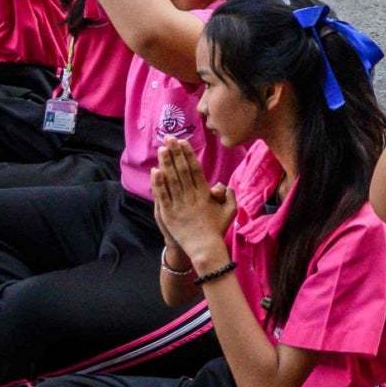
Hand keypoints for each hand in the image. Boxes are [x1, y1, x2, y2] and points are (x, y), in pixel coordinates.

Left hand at [150, 136, 235, 270]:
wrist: (204, 249)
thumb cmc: (217, 230)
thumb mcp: (230, 211)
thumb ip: (229, 195)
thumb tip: (223, 185)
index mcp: (205, 193)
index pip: (195, 169)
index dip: (188, 154)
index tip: (183, 142)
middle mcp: (191, 196)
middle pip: (182, 170)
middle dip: (175, 153)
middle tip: (169, 138)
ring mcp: (179, 205)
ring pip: (171, 180)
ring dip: (166, 163)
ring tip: (162, 149)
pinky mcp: (169, 214)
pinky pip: (163, 196)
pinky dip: (158, 183)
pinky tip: (155, 171)